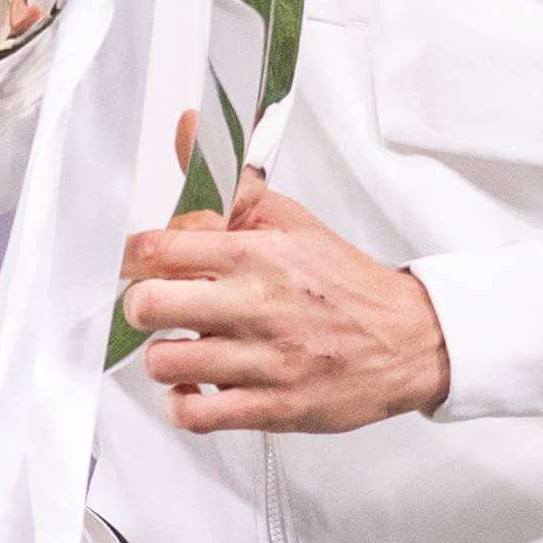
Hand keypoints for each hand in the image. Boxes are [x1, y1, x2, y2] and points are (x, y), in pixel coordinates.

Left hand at [119, 172, 450, 434]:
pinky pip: (196, 414)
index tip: (139, 264)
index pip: (158, 248)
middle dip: (141, 306)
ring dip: (164, 356)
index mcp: (256, 254)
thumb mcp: (290, 220)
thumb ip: (230, 185)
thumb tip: (188, 127)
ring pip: (166, 361)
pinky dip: (182, 403)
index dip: (134, 257)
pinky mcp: (273, 408)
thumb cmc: (343, 282)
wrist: (407, 338)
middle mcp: (257, 306)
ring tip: (182, 347)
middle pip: (150, 305)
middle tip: (157, 307)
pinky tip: (195, 385)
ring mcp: (264, 361)